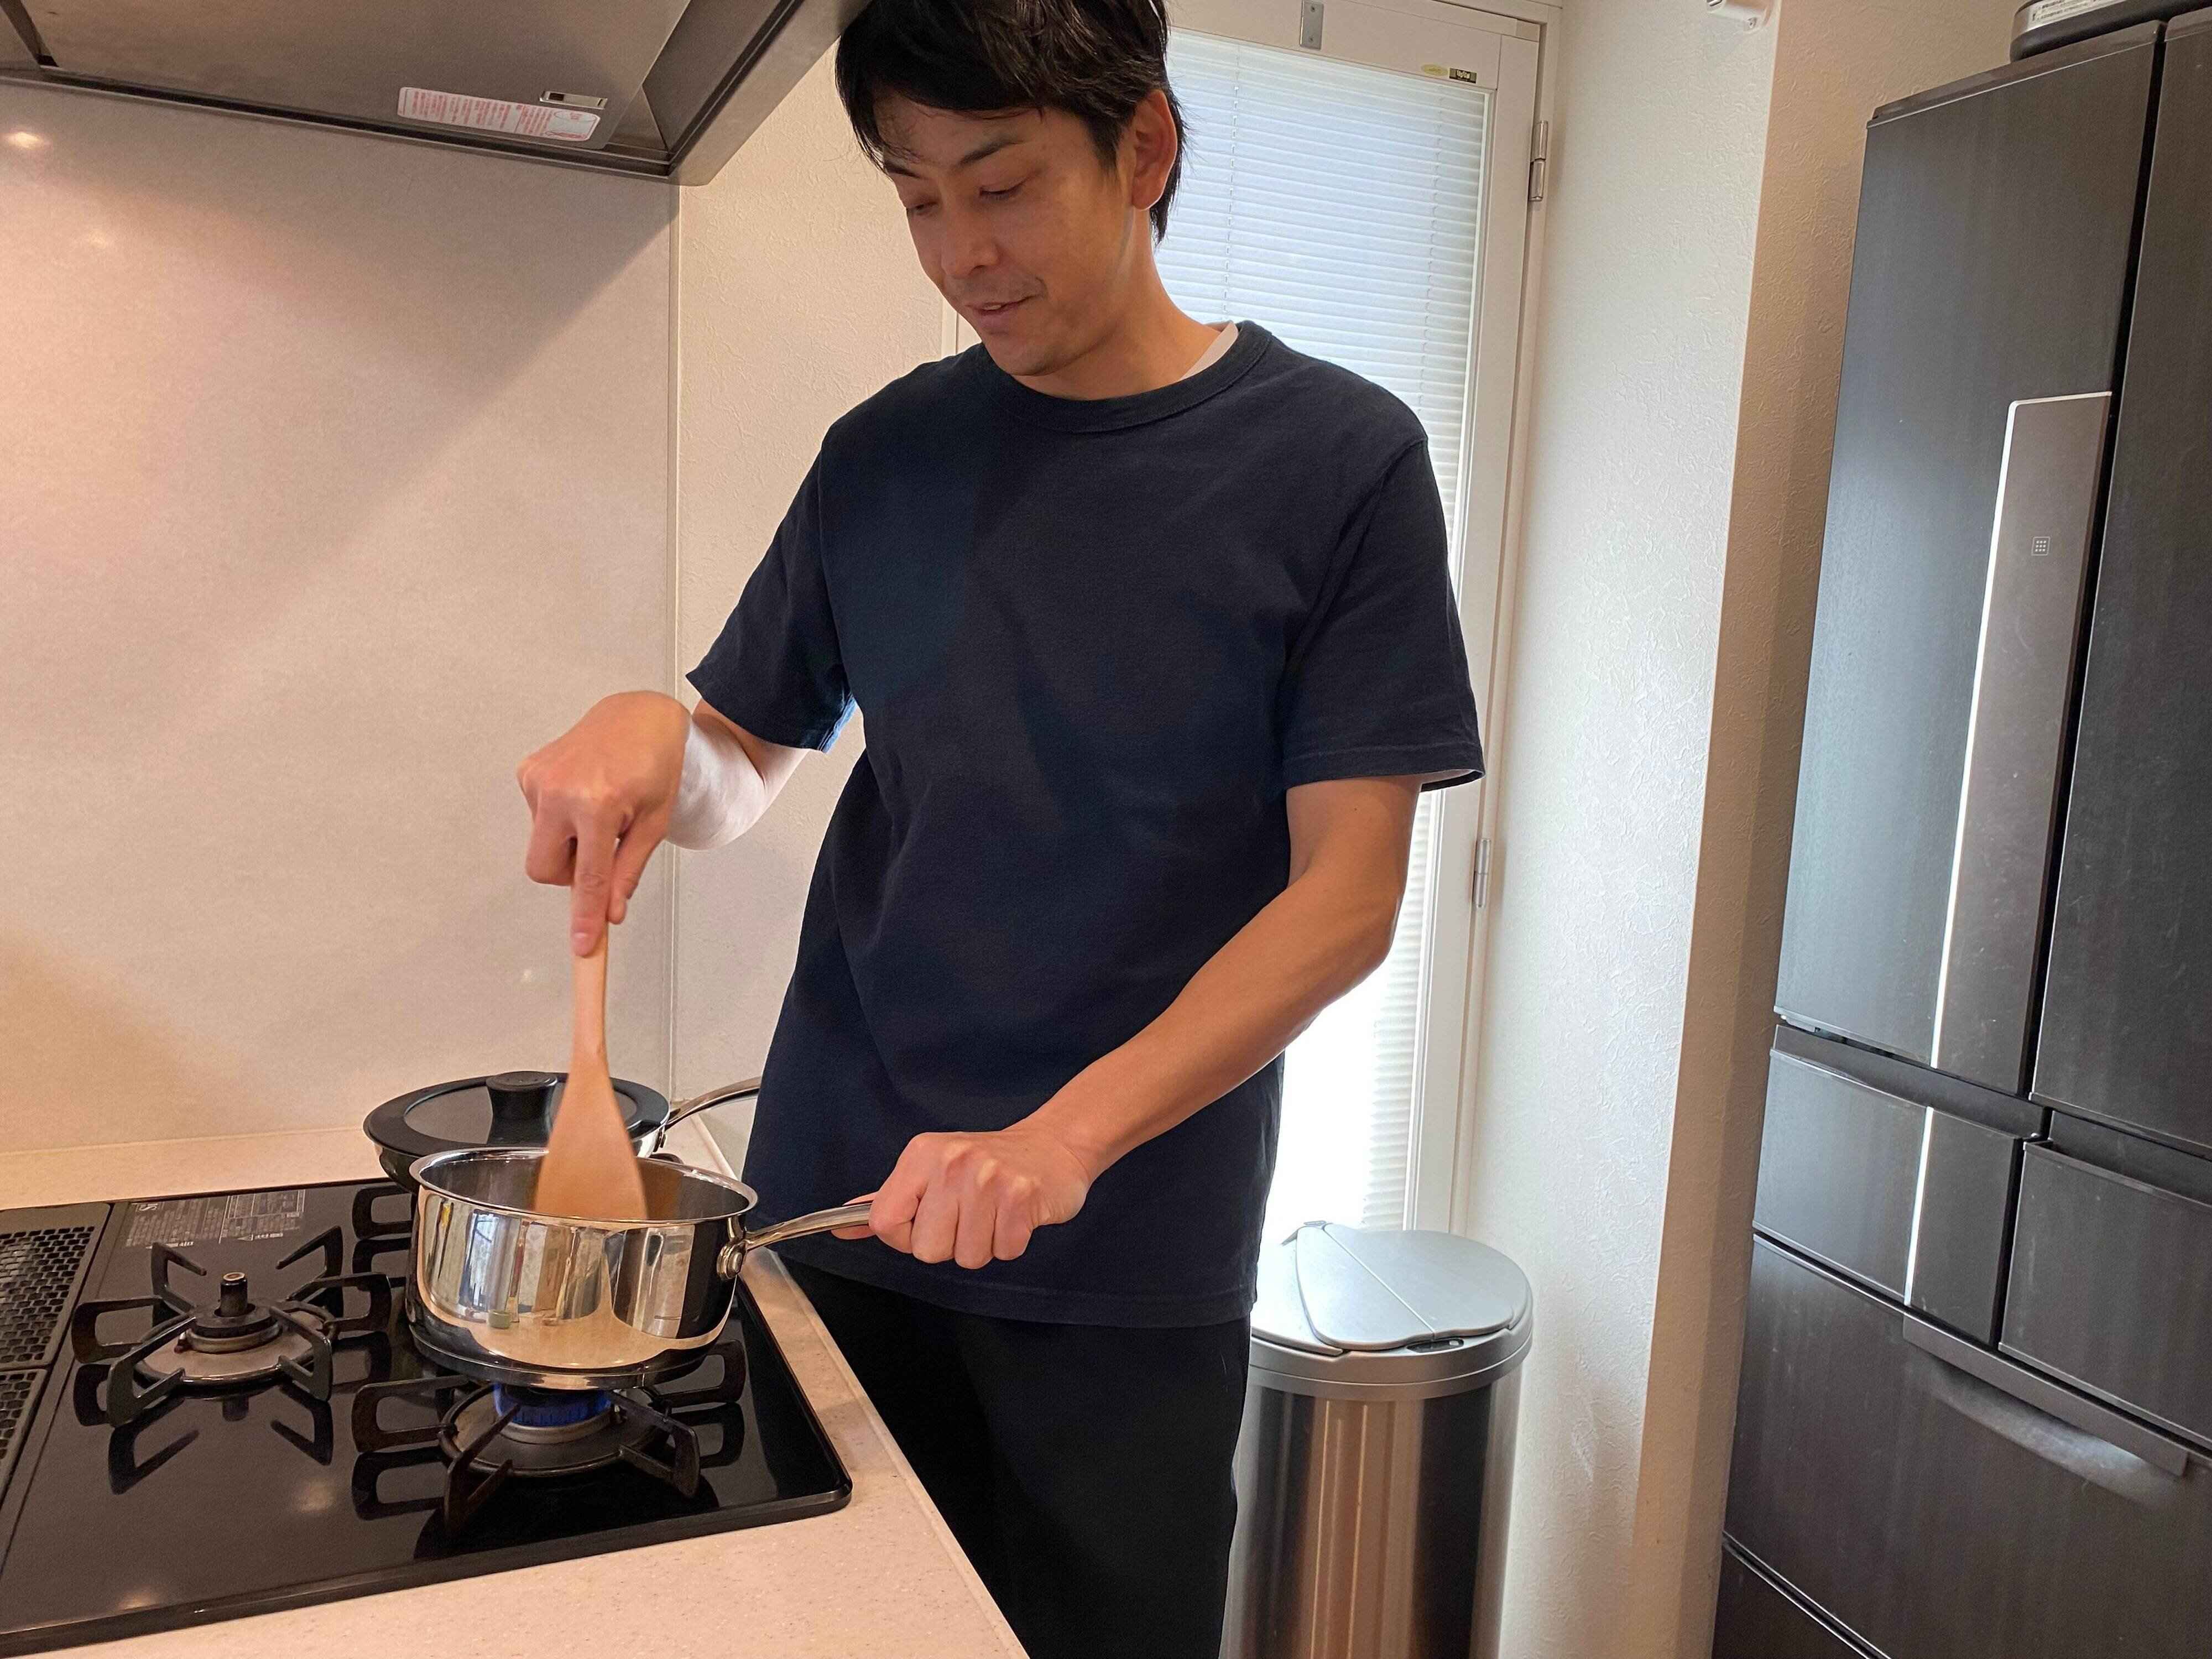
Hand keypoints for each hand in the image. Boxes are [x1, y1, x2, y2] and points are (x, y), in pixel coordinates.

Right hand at [517, 692, 691, 954]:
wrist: (638, 716)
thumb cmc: (655, 767)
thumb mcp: (653, 824)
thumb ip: (627, 871)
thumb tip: (610, 914)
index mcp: (597, 805)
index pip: (586, 877)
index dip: (584, 915)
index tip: (582, 946)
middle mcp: (559, 791)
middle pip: (545, 869)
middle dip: (570, 874)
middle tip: (601, 852)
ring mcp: (538, 779)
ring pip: (542, 845)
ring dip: (569, 842)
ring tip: (601, 809)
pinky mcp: (527, 771)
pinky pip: (538, 819)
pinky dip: (561, 819)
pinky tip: (584, 793)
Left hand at [838, 1122, 1094, 1267]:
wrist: (1053, 1146)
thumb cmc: (988, 1163)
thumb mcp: (931, 1169)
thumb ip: (888, 1200)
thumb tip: (840, 1227)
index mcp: (921, 1155)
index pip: (885, 1222)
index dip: (905, 1236)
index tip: (928, 1222)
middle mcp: (951, 1162)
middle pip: (927, 1250)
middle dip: (950, 1244)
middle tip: (969, 1216)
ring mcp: (988, 1178)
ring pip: (967, 1257)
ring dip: (983, 1244)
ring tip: (994, 1214)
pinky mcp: (1022, 1197)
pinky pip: (1004, 1252)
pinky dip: (1010, 1243)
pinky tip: (1014, 1216)